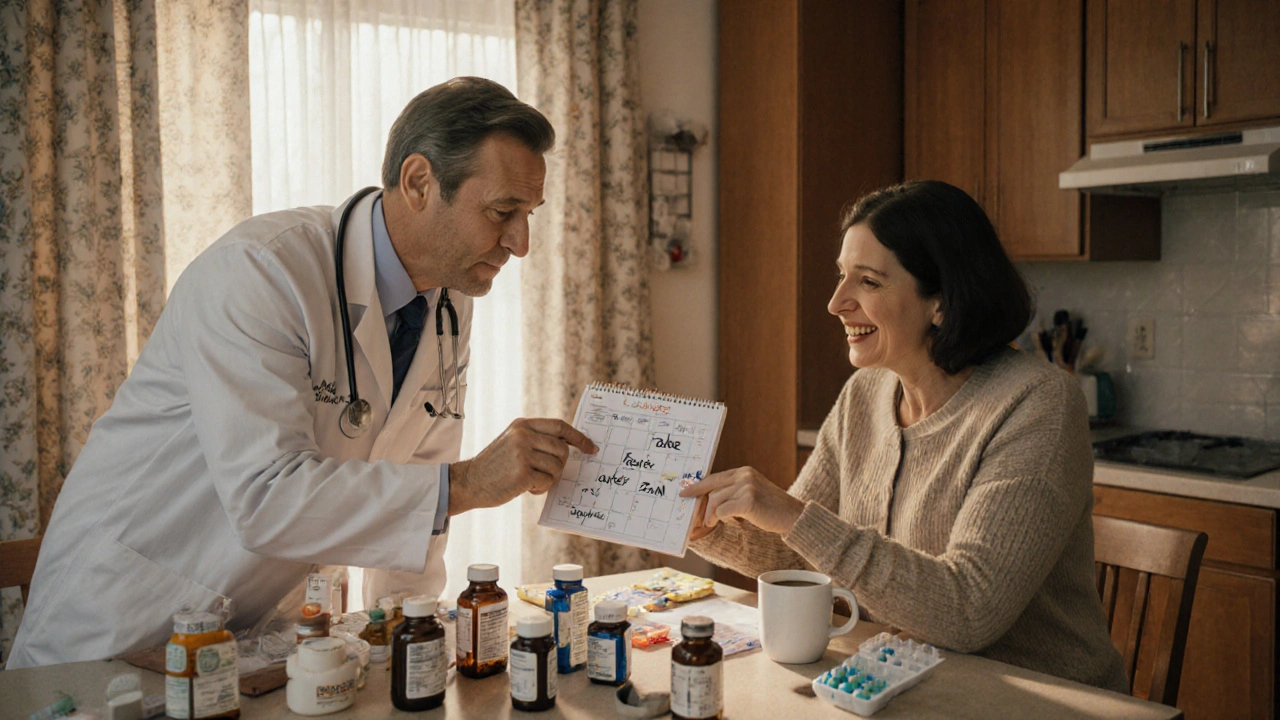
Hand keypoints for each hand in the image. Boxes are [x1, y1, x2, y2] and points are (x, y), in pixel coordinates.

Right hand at [448, 418, 596, 514]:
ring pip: (557, 467)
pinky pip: (547, 481)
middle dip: (559, 466)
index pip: (560, 426)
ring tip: (532, 482)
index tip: (591, 448)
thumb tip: (570, 446)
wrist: (469, 482)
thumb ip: (537, 439)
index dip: (578, 437)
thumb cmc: (495, 466)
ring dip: (549, 479)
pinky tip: (527, 488)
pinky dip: (541, 488)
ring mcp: (522, 453)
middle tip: (545, 474)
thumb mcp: (513, 442)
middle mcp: (523, 435)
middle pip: (562, 450)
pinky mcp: (522, 473)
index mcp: (522, 424)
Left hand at [678, 467, 805, 538]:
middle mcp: (744, 475)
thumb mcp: (751, 493)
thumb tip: (707, 500)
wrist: (793, 517)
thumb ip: (733, 491)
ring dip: (711, 515)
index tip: (685, 493)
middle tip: (695, 518)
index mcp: (744, 471)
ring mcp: (747, 487)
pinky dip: (721, 519)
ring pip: (715, 500)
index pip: (714, 477)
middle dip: (700, 504)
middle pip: (711, 488)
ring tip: (712, 523)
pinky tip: (727, 523)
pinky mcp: (749, 501)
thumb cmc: (771, 509)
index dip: (698, 486)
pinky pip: (723, 511)